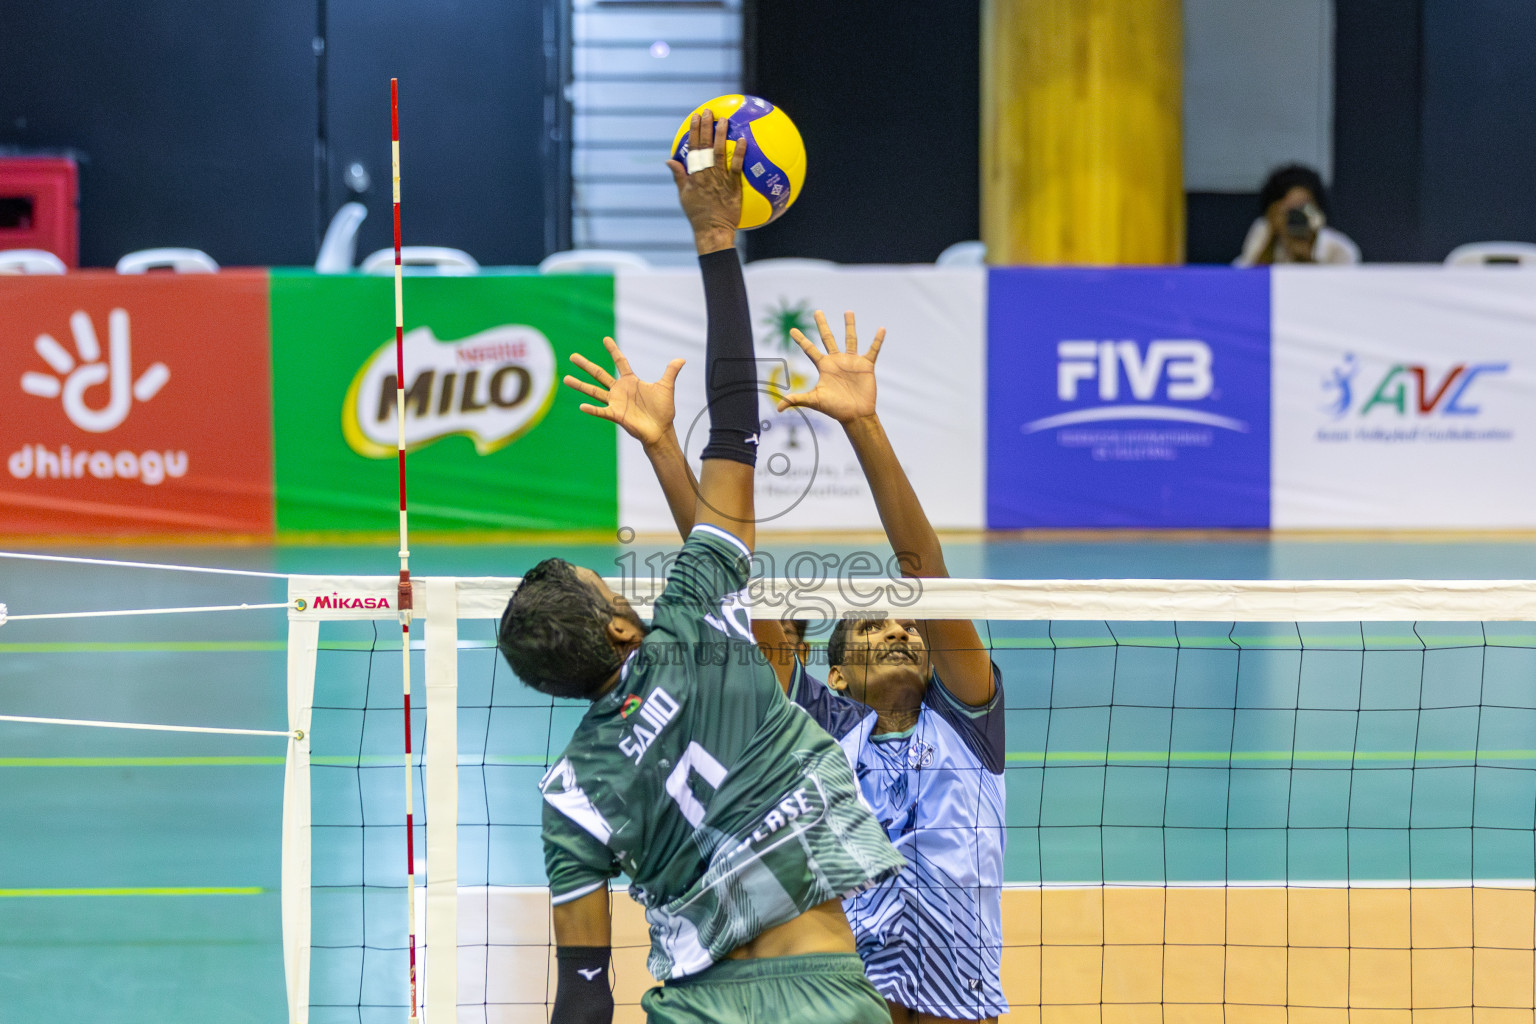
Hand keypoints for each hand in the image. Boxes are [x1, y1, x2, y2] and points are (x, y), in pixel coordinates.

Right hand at [563, 337, 684, 447]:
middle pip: (599, 374)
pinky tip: (582, 406)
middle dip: (586, 365)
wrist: (661, 430)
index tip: (605, 339)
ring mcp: (615, 402)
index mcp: (631, 381)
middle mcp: (620, 390)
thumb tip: (681, 359)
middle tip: (572, 356)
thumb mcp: (666, 387)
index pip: (620, 362)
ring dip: (580, 386)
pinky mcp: (616, 415)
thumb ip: (671, 372)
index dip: (613, 350)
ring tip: (566, 378)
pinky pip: (601, 411)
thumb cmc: (663, 410)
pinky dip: (592, 409)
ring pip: (594, 391)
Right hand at [666, 112, 743, 252]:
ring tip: (724, 120)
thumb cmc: (698, 215)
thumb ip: (679, 176)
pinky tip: (743, 140)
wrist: (712, 230)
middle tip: (709, 111)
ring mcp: (719, 179)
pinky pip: (736, 167)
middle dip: (706, 127)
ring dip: (721, 135)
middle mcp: (706, 174)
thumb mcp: (684, 196)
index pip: (693, 148)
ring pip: (720, 153)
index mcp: (694, 175)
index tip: (695, 117)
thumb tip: (669, 160)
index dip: (694, 131)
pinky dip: (739, 153)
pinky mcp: (733, 186)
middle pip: (705, 146)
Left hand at [775, 310, 884, 424]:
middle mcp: (837, 361)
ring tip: (848, 311)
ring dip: (849, 325)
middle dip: (822, 325)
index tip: (791, 330)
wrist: (855, 415)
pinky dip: (878, 340)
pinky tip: (881, 329)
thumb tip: (777, 408)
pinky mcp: (866, 366)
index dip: (801, 340)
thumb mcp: (814, 400)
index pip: (809, 349)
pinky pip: (873, 350)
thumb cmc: (835, 409)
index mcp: (824, 366)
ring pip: (850, 339)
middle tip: (816, 311)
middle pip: (828, 338)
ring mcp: (852, 362)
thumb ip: (796, 400)